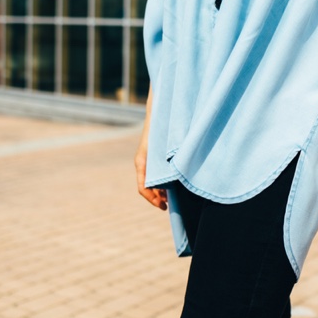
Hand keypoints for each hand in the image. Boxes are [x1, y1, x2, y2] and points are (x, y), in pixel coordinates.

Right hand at [135, 88, 167, 210]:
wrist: (159, 111)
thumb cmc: (163, 128)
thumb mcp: (165, 149)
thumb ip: (170, 165)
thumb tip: (176, 184)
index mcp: (142, 162)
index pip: (143, 188)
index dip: (153, 200)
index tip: (164, 207)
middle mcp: (142, 162)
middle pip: (147, 187)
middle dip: (158, 197)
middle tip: (169, 204)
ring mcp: (146, 159)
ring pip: (151, 181)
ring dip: (160, 190)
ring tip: (172, 197)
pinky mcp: (152, 156)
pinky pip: (154, 173)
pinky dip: (161, 182)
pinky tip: (173, 184)